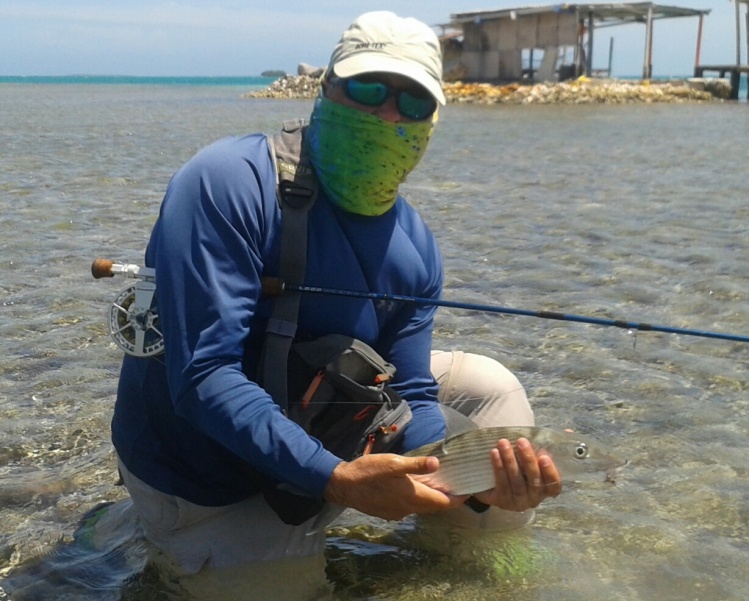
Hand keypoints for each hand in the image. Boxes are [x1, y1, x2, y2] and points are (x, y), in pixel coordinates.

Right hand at [324, 453, 467, 520]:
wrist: (343, 485)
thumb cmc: (369, 472)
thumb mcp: (393, 463)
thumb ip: (416, 465)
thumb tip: (438, 464)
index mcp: (412, 497)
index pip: (442, 503)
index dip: (456, 499)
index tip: (468, 492)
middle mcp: (408, 509)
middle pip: (433, 507)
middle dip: (446, 500)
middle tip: (456, 488)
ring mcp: (397, 513)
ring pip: (421, 508)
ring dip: (431, 500)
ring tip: (437, 486)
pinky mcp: (388, 512)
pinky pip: (409, 508)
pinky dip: (417, 500)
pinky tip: (413, 489)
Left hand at [472, 437, 561, 511]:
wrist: (493, 483)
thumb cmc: (520, 466)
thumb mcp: (535, 457)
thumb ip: (550, 446)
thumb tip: (568, 431)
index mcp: (546, 489)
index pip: (554, 485)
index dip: (550, 472)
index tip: (544, 456)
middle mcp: (534, 498)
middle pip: (534, 481)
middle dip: (528, 460)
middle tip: (521, 441)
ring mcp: (517, 502)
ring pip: (516, 482)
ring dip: (510, 460)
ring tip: (503, 443)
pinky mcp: (501, 501)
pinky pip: (501, 484)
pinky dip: (498, 467)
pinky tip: (494, 453)